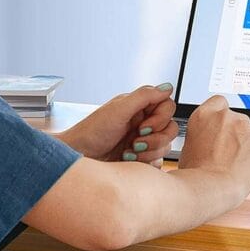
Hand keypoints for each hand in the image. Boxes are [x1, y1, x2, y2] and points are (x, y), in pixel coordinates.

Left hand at [56, 84, 177, 165]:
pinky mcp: (141, 158)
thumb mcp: (118, 110)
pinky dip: (145, 164)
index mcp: (139, 106)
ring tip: (128, 153)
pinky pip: (158, 162)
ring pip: (166, 146)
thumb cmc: (91, 132)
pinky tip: (128, 162)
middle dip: (155, 139)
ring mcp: (143, 140)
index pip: (168, 106)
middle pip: (170, 128)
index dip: (160, 118)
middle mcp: (143, 121)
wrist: (78, 157)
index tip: (143, 126)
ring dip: (148, 153)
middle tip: (135, 143)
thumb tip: (167, 86)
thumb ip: (144, 96)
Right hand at [176, 95, 249, 202]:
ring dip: (245, 144)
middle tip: (226, 153)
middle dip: (234, 133)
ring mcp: (246, 127)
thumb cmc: (196, 175)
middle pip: (236, 119)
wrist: (212, 189)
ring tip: (233, 164)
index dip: (221, 116)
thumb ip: (203, 135)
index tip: (221, 127)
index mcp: (205, 114)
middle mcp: (226, 116)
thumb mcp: (188, 147)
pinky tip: (243, 168)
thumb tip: (208, 139)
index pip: (219, 102)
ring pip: (249, 133)